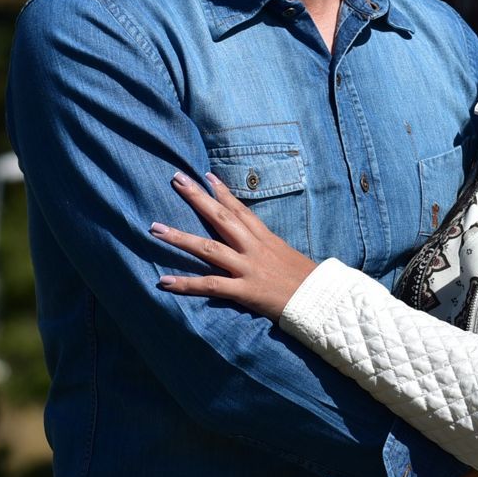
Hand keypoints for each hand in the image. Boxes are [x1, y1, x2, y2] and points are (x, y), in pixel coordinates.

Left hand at [151, 172, 317, 317]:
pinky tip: (163, 280)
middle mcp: (254, 248)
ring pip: (208, 249)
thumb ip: (267, 248)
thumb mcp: (287, 256)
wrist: (323, 300)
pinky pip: (210, 285)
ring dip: (179, 237)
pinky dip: (185, 283)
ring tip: (154, 228)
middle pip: (221, 218)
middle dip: (197, 198)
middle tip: (176, 179)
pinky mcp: (245, 291)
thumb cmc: (306, 280)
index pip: (240, 209)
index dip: (221, 192)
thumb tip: (253, 244)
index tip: (205, 175)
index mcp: (266, 238)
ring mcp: (248, 268)